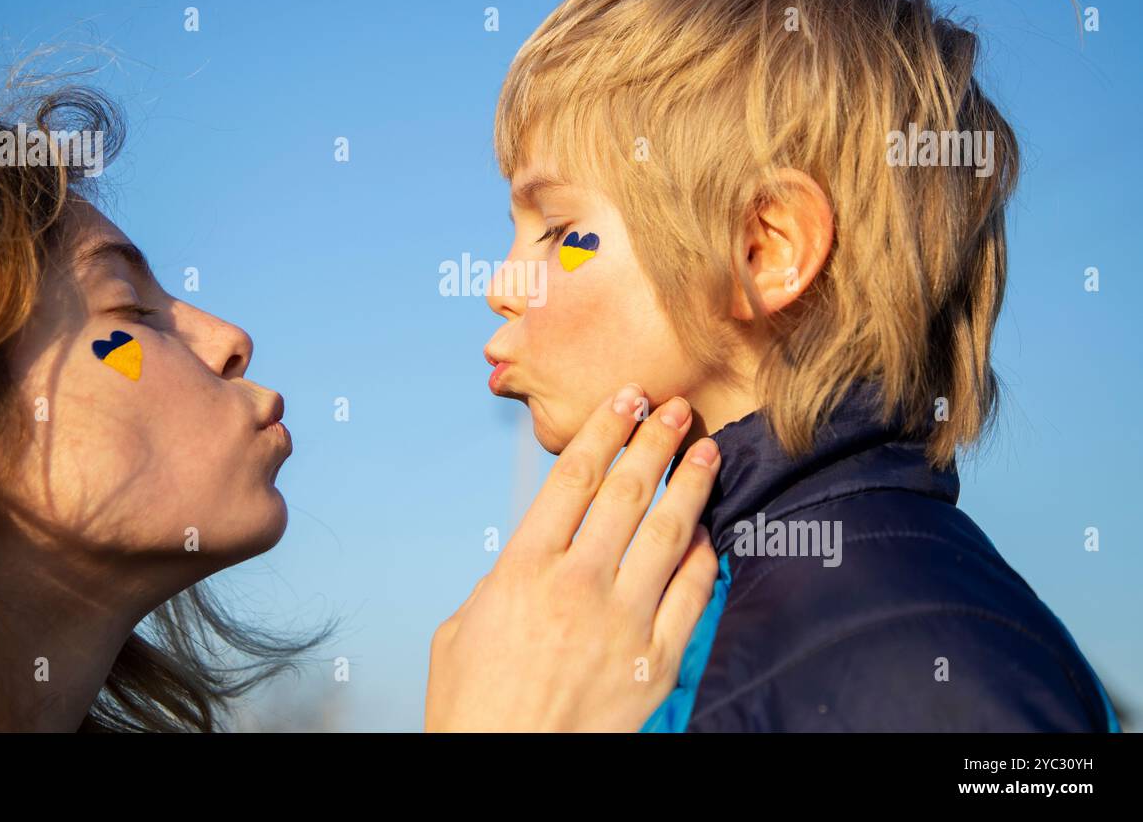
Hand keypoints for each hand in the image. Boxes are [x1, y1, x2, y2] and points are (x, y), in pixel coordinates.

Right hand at [424, 383, 719, 730]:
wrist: (505, 768)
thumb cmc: (474, 705)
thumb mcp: (462, 626)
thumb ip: (501, 578)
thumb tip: (533, 553)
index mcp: (523, 568)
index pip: (572, 476)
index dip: (603, 429)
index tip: (624, 401)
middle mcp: (577, 585)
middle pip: (626, 491)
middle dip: (654, 440)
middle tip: (674, 408)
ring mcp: (623, 622)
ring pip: (668, 532)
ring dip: (689, 483)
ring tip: (705, 450)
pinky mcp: (655, 662)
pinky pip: (690, 594)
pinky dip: (703, 557)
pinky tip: (708, 532)